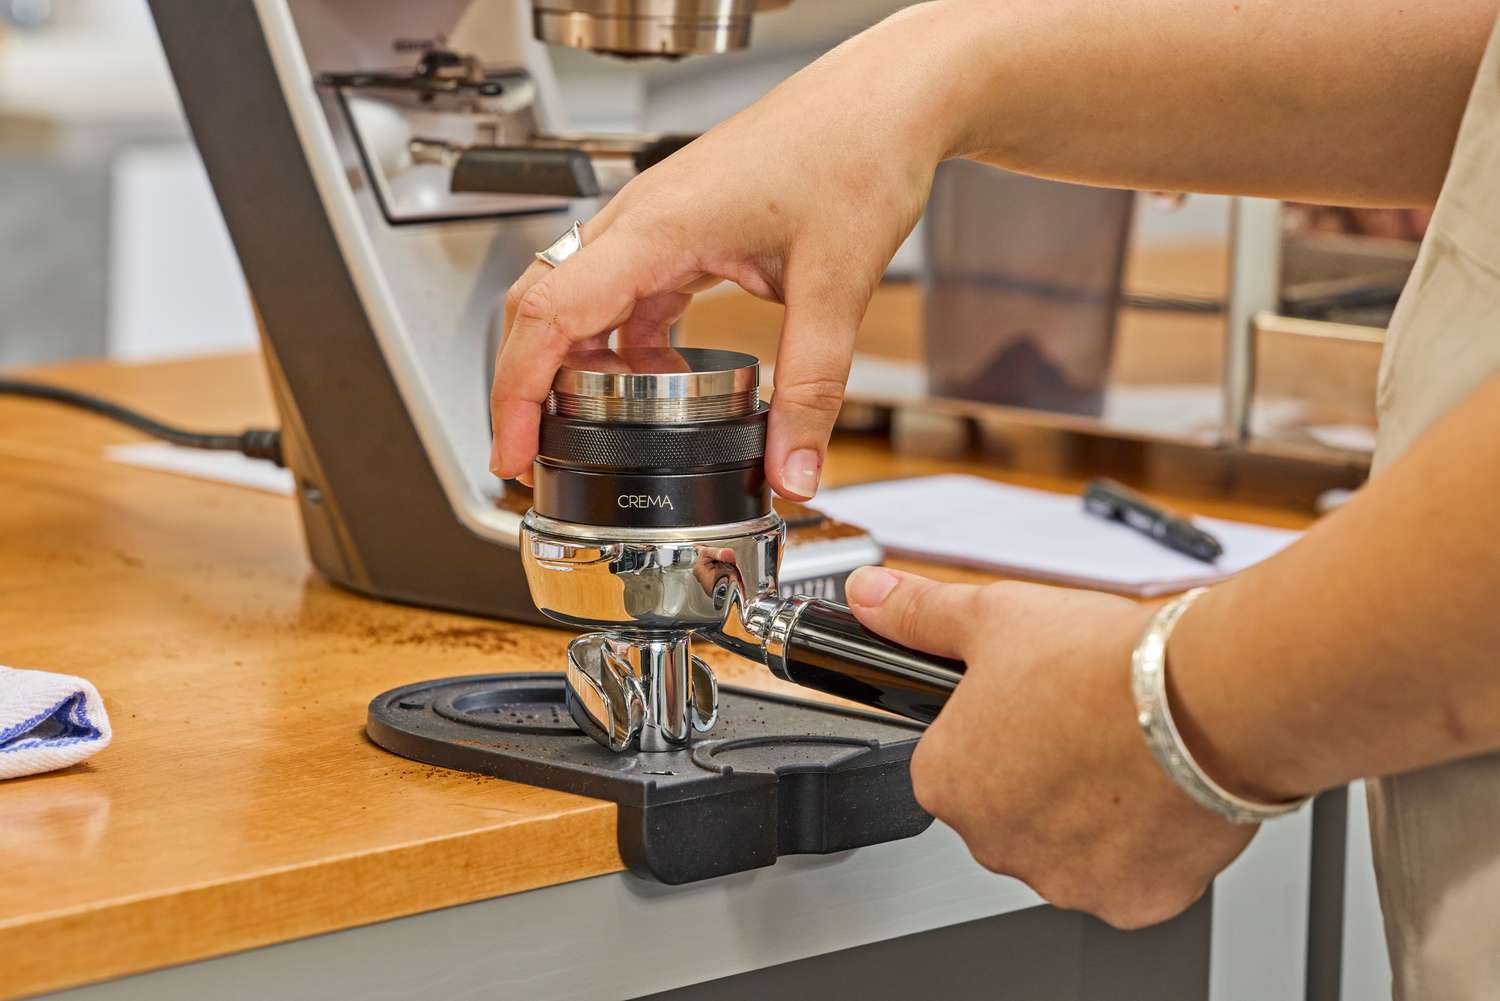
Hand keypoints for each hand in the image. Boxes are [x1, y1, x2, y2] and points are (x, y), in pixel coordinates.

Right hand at [489, 4, 959, 498]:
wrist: (889, 99)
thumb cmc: (858, 149)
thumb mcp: (836, 285)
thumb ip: (812, 388)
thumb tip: (794, 471)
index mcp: (657, 225)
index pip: (549, 315)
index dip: (515, 393)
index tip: (509, 450)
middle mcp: (641, 218)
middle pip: (540, 305)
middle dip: (524, 385)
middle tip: (531, 452)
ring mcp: (657, 220)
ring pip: (578, 296)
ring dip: (573, 363)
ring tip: (589, 428)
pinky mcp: (682, 227)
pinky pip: (625, 290)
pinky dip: (623, 342)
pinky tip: (657, 378)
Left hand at [844, 566, 1257, 928]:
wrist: (1205, 697)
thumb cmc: (1098, 664)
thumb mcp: (991, 616)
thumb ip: (917, 614)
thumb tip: (867, 596)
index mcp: (946, 781)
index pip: (953, 762)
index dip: (995, 728)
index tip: (1032, 706)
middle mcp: (992, 842)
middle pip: (1008, 809)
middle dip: (1041, 774)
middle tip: (1081, 722)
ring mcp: (1062, 879)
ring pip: (1067, 844)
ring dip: (1090, 810)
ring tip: (1124, 750)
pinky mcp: (1130, 901)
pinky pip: (1129, 875)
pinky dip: (1143, 844)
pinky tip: (1156, 791)